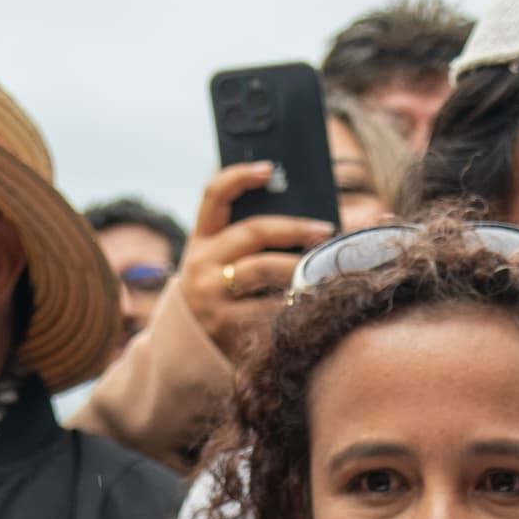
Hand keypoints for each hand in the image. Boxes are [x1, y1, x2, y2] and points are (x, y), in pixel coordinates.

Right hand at [174, 161, 335, 363]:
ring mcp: (212, 298)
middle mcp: (201, 265)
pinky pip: (271, 310)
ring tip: (327, 268)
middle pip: (252, 233)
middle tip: (325, 229)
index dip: (239, 176)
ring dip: (301, 267)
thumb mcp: (221, 264)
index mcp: (201, 240)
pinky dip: (296, 304)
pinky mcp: (227, 328)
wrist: (190, 349)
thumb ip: (248, 240)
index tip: (270, 168)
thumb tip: (304, 216)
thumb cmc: (223, 295)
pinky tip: (316, 304)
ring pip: (264, 271)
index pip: (214, 195)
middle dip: (294, 228)